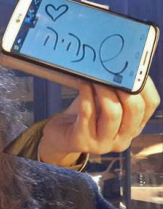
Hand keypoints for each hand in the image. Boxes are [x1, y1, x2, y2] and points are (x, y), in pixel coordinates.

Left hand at [39, 79, 160, 166]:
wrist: (59, 135)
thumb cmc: (84, 115)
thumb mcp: (104, 101)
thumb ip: (116, 89)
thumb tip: (121, 64)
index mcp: (134, 127)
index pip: (150, 105)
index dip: (145, 85)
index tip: (134, 70)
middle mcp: (123, 139)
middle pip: (135, 110)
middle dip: (124, 88)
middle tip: (113, 72)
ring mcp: (103, 144)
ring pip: (112, 113)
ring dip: (104, 91)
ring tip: (95, 78)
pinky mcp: (82, 142)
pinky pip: (87, 114)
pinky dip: (86, 96)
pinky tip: (83, 84)